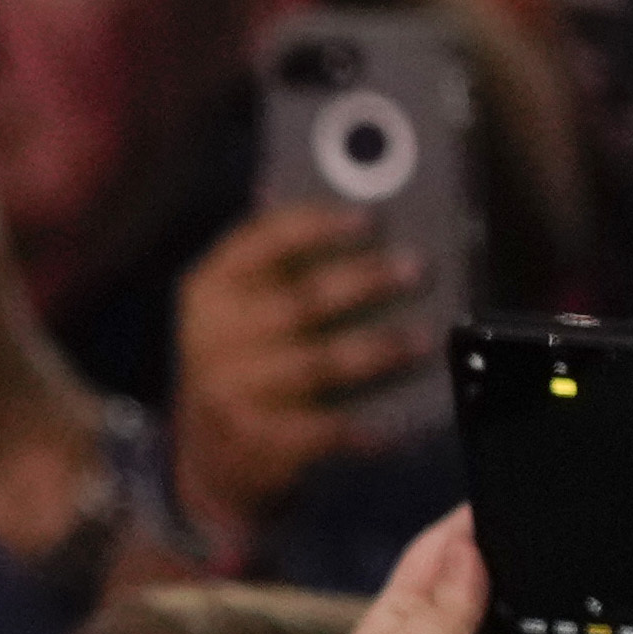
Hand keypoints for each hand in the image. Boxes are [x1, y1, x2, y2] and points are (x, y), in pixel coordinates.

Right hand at [165, 204, 432, 558]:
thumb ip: (276, 254)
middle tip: (417, 269)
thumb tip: (320, 180)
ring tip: (423, 339)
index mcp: (210, 288)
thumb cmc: (245, 358)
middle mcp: (212, 338)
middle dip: (363, 283)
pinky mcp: (253, 441)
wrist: (209, 453)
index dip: (319, 225)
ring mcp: (230, 393)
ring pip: (315, 365)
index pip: (262, 242)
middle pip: (299, 303)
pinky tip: (397, 423)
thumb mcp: (243, 303)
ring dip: (376, 351)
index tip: (371, 217)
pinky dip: (363, 428)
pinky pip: (320, 430)